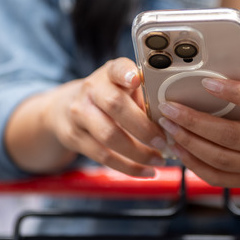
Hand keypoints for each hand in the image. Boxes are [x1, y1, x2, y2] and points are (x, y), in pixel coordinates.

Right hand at [44, 58, 166, 176]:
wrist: (66, 109)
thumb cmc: (109, 97)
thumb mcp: (124, 88)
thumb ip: (145, 97)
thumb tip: (174, 119)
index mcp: (109, 74)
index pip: (116, 69)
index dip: (125, 73)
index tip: (136, 79)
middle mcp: (91, 90)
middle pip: (115, 106)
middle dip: (143, 127)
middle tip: (164, 141)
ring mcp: (79, 113)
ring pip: (108, 136)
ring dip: (139, 153)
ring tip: (159, 160)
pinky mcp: (75, 137)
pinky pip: (103, 156)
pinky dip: (129, 167)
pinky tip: (146, 171)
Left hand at [156, 71, 239, 186]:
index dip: (234, 93)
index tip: (206, 83)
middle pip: (232, 137)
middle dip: (195, 122)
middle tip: (170, 108)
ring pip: (221, 160)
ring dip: (188, 143)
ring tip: (168, 127)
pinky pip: (218, 178)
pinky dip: (194, 164)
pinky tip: (178, 148)